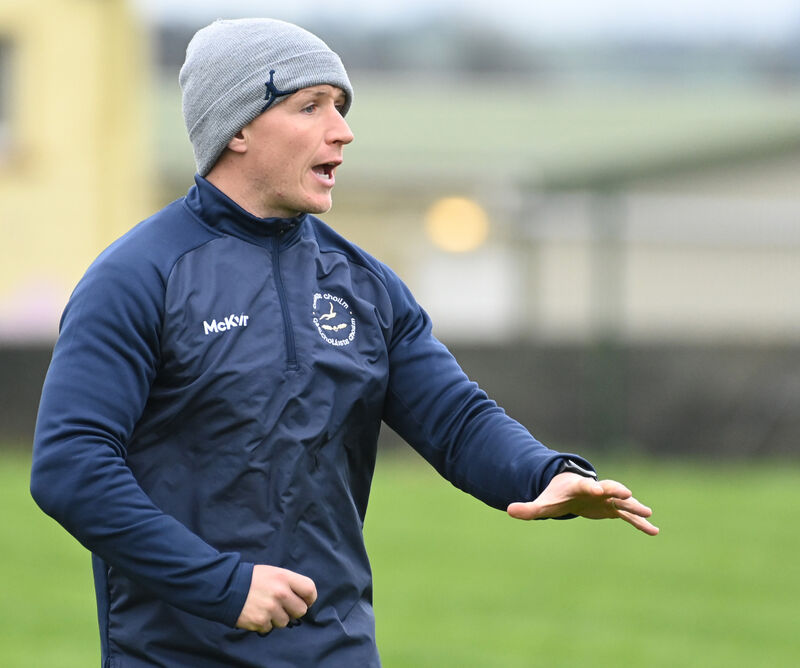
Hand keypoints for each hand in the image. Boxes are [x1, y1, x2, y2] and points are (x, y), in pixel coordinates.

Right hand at [236, 565, 317, 633]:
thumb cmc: (251, 578)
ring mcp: (271, 608)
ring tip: (265, 608)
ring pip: (285, 622)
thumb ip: (288, 583)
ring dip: (277, 618)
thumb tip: (302, 598)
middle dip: (293, 610)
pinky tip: (256, 613)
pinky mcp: (260, 621)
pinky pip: (270, 628)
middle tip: (283, 606)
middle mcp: (280, 593)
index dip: (310, 598)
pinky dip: (264, 624)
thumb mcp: (272, 572)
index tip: (305, 601)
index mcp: (284, 577)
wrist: (225, 587)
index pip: (310, 589)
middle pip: (301, 610)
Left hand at [507, 472, 658, 535]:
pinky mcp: (613, 508)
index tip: (599, 488)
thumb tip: (509, 510)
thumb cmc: (555, 495)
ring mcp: (607, 499)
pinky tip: (654, 531)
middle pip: (609, 488)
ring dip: (635, 507)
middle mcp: (596, 490)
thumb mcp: (542, 503)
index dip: (592, 487)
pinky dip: (639, 522)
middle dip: (617, 490)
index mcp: (579, 487)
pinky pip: (628, 516)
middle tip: (628, 494)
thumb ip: (528, 508)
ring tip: (649, 514)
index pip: (586, 485)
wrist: (569, 491)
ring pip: (623, 502)